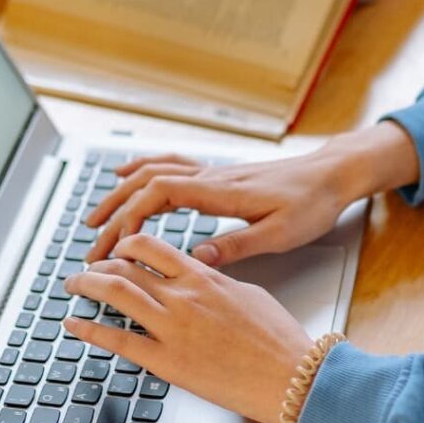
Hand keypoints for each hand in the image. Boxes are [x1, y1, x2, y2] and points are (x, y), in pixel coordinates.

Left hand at [63, 235, 311, 422]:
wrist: (295, 378)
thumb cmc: (280, 340)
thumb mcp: (250, 293)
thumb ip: (217, 281)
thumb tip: (202, 275)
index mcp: (203, 276)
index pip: (151, 247)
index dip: (125, 245)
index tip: (115, 249)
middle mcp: (182, 297)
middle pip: (125, 267)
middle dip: (98, 265)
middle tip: (86, 270)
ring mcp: (172, 328)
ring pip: (116, 294)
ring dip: (87, 286)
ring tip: (73, 286)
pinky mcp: (168, 362)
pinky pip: (119, 341)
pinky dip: (90, 330)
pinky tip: (74, 325)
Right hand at [84, 123, 419, 267]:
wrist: (330, 174)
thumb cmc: (310, 203)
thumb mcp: (281, 233)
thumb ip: (238, 244)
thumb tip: (198, 257)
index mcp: (220, 192)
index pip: (159, 195)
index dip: (131, 217)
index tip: (116, 245)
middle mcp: (209, 177)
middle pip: (145, 185)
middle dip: (113, 213)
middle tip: (92, 243)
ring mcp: (210, 173)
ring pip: (151, 173)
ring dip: (119, 193)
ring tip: (96, 216)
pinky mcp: (215, 175)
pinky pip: (168, 165)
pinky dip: (140, 168)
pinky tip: (127, 174)